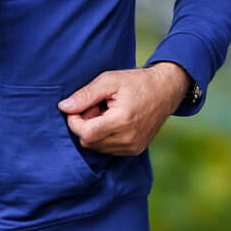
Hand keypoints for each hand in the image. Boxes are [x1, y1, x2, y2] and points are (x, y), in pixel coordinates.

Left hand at [58, 63, 190, 155]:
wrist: (166, 90)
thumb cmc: (137, 82)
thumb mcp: (109, 80)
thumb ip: (85, 95)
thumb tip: (64, 107)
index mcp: (122, 120)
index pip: (85, 133)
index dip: (75, 121)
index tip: (80, 106)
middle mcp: (128, 138)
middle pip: (89, 142)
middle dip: (85, 125)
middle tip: (96, 107)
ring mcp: (133, 147)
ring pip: (97, 147)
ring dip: (95, 132)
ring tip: (107, 113)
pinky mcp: (135, 150)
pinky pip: (109, 149)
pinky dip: (105, 137)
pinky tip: (114, 121)